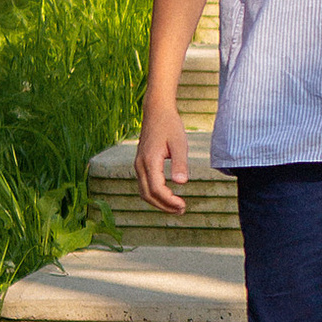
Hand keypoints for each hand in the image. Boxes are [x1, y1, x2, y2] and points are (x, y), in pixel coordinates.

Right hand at [135, 93, 189, 216]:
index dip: (169, 201)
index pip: (157, 189)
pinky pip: (144, 185)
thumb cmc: (170, 125)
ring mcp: (138, 165)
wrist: (156, 111)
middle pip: (148, 195)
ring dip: (158, 203)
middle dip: (164, 206)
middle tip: (182, 210)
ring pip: (144, 192)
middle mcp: (140, 165)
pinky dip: (154, 195)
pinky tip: (168, 195)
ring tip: (176, 207)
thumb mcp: (179, 143)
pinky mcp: (140, 163)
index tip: (183, 205)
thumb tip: (181, 183)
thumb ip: (180, 163)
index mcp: (149, 161)